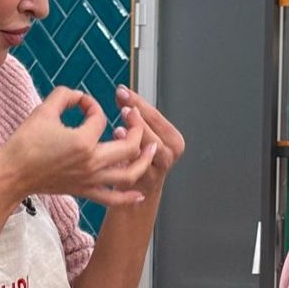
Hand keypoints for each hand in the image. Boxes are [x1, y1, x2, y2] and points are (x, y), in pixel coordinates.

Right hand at [0, 87, 157, 207]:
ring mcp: (89, 180)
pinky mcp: (84, 191)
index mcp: (82, 142)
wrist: (11, 176)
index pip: (100, 118)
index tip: (82, 103)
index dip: (93, 106)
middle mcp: (91, 163)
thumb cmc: (24, 144)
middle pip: (129, 146)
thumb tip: (81, 96)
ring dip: (144, 160)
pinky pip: (112, 198)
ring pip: (128, 174)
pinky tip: (139, 193)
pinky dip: (128, 197)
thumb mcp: (42, 111)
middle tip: (136, 117)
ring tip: (152, 148)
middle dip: (137, 128)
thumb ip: (65, 95)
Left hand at [111, 85, 184, 200]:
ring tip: (120, 130)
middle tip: (125, 108)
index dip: (139, 102)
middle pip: (156, 133)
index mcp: (172, 139)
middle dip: (138, 119)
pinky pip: (137, 170)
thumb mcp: (143, 136)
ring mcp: (158, 170)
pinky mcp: (144, 184)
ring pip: (150, 153)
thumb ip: (135, 116)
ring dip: (136, 140)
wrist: (138, 196)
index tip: (123, 92)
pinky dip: (126, 160)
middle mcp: (169, 154)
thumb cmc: (139, 160)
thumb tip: (122, 93)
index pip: (156, 116)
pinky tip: (116, 152)